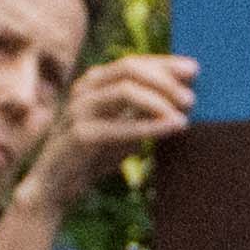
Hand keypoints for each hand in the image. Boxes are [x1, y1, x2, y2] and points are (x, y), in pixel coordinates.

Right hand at [21, 49, 198, 209]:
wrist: (56, 187)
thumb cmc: (94, 156)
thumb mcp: (123, 130)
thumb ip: (143, 113)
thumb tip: (183, 99)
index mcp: (93, 83)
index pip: (131, 63)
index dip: (164, 64)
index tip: (194, 70)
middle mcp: (84, 90)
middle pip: (128, 69)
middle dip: (164, 79)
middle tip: (191, 97)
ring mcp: (79, 110)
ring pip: (124, 91)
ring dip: (160, 100)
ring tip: (185, 114)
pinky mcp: (80, 135)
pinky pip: (120, 127)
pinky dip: (151, 126)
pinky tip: (174, 127)